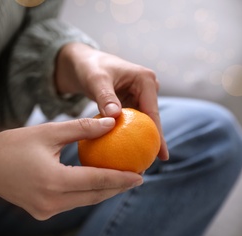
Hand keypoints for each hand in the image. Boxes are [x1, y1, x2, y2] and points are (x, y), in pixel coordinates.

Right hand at [0, 117, 142, 219]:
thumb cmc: (11, 145)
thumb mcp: (48, 131)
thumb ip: (81, 128)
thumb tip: (111, 122)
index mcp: (54, 181)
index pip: (98, 180)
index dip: (122, 178)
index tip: (141, 175)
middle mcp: (52, 201)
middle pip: (95, 195)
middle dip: (117, 187)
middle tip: (136, 177)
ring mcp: (46, 210)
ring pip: (84, 201)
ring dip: (103, 191)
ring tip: (120, 179)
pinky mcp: (42, 212)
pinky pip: (71, 202)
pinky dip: (86, 192)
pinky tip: (94, 181)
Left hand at [55, 43, 168, 159]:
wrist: (81, 63)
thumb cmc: (89, 68)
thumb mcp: (96, 80)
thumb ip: (105, 96)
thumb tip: (115, 116)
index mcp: (145, 80)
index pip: (152, 112)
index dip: (157, 135)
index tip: (161, 155)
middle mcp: (146, 88)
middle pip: (151, 120)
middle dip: (151, 143)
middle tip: (146, 166)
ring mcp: (139, 96)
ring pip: (141, 123)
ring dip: (139, 141)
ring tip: (137, 165)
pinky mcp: (129, 103)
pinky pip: (130, 122)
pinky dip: (126, 135)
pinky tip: (122, 154)